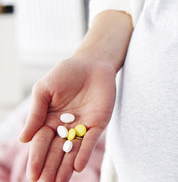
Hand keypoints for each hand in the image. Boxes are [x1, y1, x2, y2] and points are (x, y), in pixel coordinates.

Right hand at [19, 56, 116, 180]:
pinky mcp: (98, 124)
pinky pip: (90, 141)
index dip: (37, 159)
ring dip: (66, 168)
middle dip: (50, 168)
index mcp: (49, 121)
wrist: (91, 63)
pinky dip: (84, 153)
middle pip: (56, 152)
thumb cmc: (65, 73)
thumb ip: (36, 113)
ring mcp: (82, 127)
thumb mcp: (44, 90)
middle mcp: (65, 127)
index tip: (32, 175)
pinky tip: (77, 167)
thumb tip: (23, 139)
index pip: (41, 144)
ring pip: (73, 151)